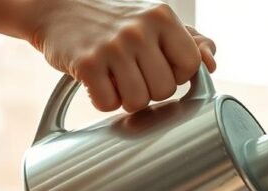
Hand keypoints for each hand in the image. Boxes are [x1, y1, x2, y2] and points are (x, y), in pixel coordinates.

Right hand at [26, 0, 216, 112]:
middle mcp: (139, 29)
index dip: (176, 74)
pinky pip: (108, 104)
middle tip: (132, 72)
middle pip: (166, 89)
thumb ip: (191, 41)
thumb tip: (211, 64)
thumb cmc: (114, 20)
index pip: (191, 66)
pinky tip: (97, 82)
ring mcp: (112, 46)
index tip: (158, 66)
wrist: (55, 8)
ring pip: (139, 101)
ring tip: (116, 78)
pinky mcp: (86, 63)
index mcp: (163, 17)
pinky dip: (103, 100)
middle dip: (150, 89)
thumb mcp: (154, 20)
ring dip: (127, 99)